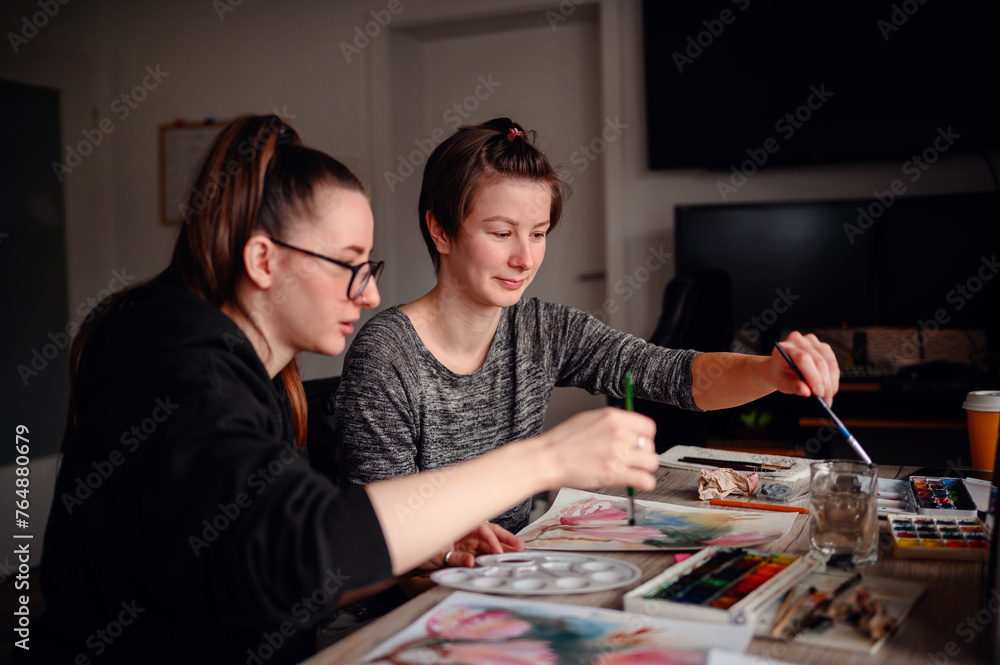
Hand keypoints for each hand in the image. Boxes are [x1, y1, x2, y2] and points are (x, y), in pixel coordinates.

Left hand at [413, 522, 523, 572]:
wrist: (410, 556)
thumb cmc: (420, 548)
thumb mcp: (437, 554)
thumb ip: (455, 558)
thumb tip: (471, 562)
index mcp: (459, 525)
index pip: (482, 529)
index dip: (492, 539)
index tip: (498, 551)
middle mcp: (465, 532)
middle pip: (490, 533)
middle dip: (506, 539)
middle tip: (521, 547)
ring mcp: (467, 541)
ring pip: (489, 542)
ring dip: (503, 547)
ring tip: (518, 552)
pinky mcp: (467, 551)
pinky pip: (483, 551)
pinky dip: (493, 555)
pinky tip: (503, 558)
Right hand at [541, 407, 658, 491]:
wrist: (547, 459)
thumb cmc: (562, 441)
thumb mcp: (589, 419)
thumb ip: (611, 424)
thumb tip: (627, 430)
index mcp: (614, 418)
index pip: (648, 427)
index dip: (645, 437)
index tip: (638, 444)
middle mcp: (620, 434)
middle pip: (650, 446)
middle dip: (642, 454)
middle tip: (630, 460)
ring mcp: (619, 454)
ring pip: (652, 463)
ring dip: (644, 469)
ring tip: (632, 471)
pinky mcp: (616, 474)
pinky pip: (646, 481)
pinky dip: (645, 484)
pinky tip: (637, 484)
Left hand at [770, 332, 839, 404]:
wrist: (780, 366)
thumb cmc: (780, 374)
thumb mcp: (781, 383)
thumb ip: (793, 387)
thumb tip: (806, 392)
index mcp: (784, 347)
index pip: (803, 359)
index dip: (813, 376)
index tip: (818, 393)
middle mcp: (799, 340)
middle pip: (818, 361)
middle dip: (824, 383)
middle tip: (826, 400)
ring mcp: (812, 341)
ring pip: (829, 362)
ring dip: (831, 382)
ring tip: (828, 397)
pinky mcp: (823, 347)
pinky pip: (833, 363)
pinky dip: (833, 378)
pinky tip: (830, 388)